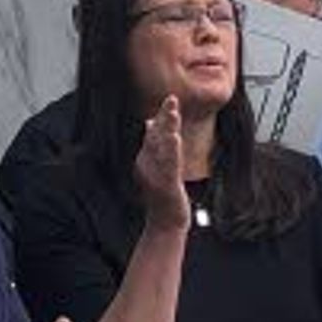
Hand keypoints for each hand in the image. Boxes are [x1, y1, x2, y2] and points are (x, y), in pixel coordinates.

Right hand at [134, 95, 189, 220]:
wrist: (165, 222)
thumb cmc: (162, 194)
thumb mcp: (157, 166)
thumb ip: (154, 145)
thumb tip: (149, 122)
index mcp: (145, 159)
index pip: (154, 134)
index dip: (162, 117)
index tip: (170, 100)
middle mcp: (146, 165)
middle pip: (156, 136)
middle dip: (165, 117)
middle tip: (172, 99)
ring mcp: (155, 175)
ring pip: (162, 148)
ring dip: (168, 130)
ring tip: (174, 114)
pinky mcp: (165, 185)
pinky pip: (170, 165)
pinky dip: (172, 151)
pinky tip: (176, 139)